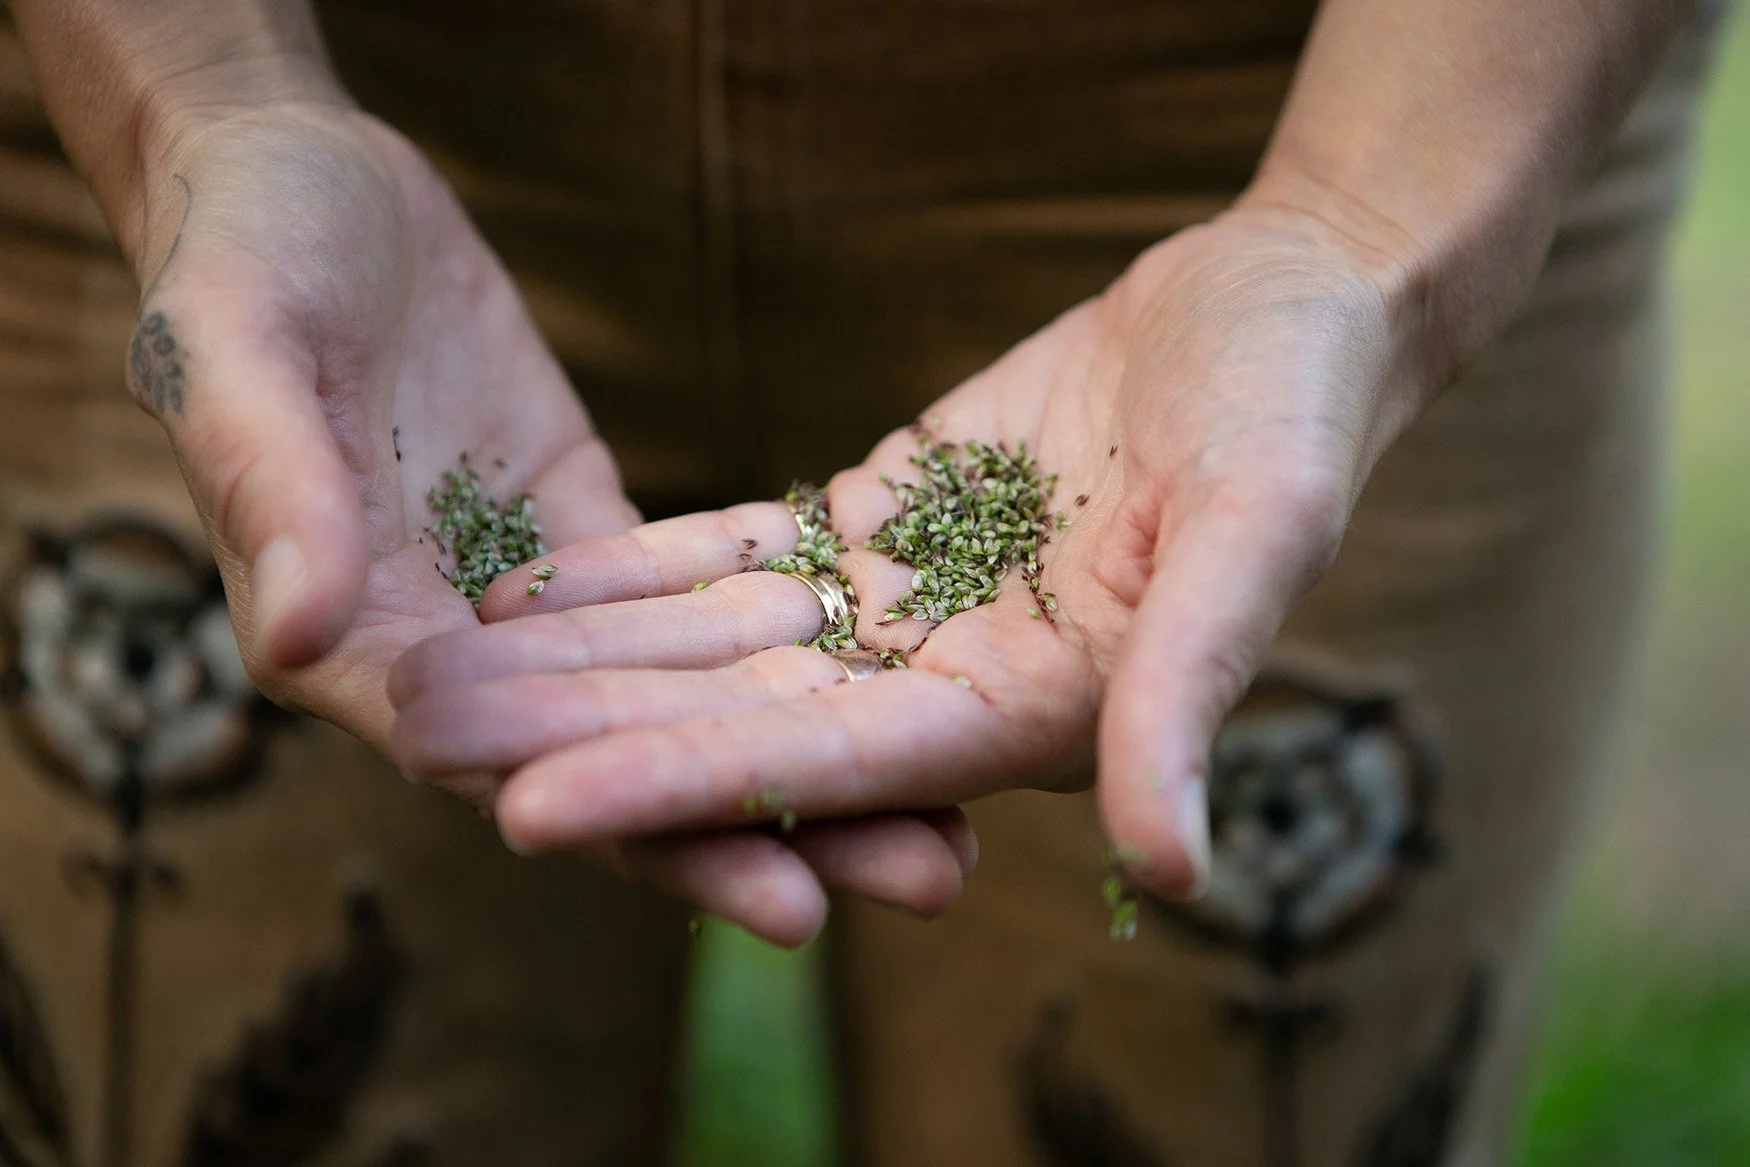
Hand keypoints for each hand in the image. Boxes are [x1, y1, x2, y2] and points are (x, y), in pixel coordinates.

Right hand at [126, 100, 972, 943]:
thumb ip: (271, 488)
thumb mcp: (235, 352)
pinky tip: (892, 675)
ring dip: (806, 753)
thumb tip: (300, 639)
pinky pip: (698, 599)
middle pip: (634, 759)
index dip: (659, 837)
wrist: (297, 177)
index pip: (527, 773)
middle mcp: (462, 651)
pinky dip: (784, 641)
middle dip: (779, 826)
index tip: (789, 903)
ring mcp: (539, 594)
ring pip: (681, 691)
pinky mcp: (591, 524)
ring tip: (953, 821)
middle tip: (931, 881)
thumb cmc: (237, 253)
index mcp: (365, 644)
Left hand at [388, 202, 1437, 900]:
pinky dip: (641, 569)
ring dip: (583, 656)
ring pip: (719, 641)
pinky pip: (742, 552)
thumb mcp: (1261, 532)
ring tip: (439, 671)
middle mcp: (956, 678)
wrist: (1287, 305)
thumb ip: (1191, 694)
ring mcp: (912, 601)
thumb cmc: (1298, 411)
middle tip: (424, 744)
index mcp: (1034, 712)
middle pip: (739, 716)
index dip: (681, 784)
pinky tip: (534, 582)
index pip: (829, 767)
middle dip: (584, 732)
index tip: (537, 810)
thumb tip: (1176, 873)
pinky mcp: (886, 518)